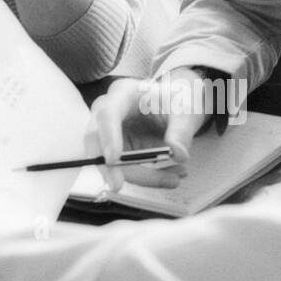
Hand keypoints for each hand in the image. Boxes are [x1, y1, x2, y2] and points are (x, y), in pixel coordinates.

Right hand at [87, 72, 206, 190]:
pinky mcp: (116, 150)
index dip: (108, 136)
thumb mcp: (185, 111)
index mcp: (124, 94)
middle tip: (118, 186)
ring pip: (109, 161)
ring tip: (175, 178)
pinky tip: (170, 177)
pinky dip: (146, 177)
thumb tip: (177, 154)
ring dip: (140, 176)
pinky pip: (123, 170)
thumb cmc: (177, 100)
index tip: (113, 159)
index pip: (108, 114)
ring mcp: (109, 133)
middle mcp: (109, 112)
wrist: (176, 106)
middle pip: (95, 140)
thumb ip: (182, 131)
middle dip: (107, 166)